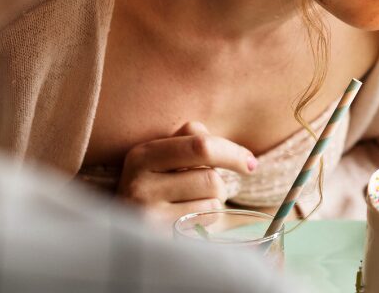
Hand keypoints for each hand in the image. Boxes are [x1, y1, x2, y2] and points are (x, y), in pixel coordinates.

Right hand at [117, 120, 256, 228]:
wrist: (127, 232)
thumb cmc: (159, 185)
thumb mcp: (168, 156)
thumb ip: (195, 139)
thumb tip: (239, 156)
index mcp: (143, 155)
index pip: (201, 145)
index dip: (233, 153)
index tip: (251, 163)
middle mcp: (139, 184)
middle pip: (210, 177)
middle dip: (221, 184)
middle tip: (219, 189)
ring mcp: (147, 215)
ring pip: (211, 202)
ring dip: (214, 204)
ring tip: (194, 206)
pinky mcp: (160, 239)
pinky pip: (205, 224)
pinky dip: (208, 222)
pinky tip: (190, 222)